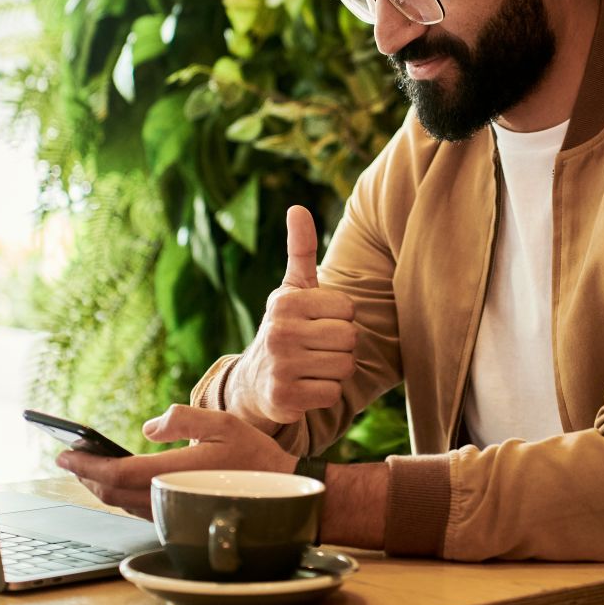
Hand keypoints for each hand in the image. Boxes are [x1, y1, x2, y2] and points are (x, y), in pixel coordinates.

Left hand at [56, 405, 295, 519]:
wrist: (280, 492)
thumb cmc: (253, 455)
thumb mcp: (221, 422)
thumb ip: (182, 419)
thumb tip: (148, 427)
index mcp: (174, 473)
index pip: (117, 473)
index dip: (86, 465)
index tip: (64, 453)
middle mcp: (168, 497)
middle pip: (112, 492)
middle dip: (86, 475)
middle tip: (69, 457)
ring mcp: (173, 510)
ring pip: (122, 503)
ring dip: (100, 485)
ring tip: (87, 466)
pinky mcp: (178, 516)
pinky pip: (137, 508)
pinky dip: (119, 494)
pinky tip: (116, 481)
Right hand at [230, 205, 356, 427]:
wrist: (254, 382)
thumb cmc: (286, 328)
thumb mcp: (292, 289)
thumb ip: (301, 250)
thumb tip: (297, 207)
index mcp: (285, 301)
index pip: (348, 309)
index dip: (340, 318)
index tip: (318, 323)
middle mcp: (279, 331)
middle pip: (350, 338)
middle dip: (341, 346)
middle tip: (318, 348)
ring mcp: (280, 366)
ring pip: (345, 367)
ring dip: (335, 371)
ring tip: (312, 366)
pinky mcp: (283, 397)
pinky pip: (332, 394)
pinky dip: (325, 394)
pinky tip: (306, 387)